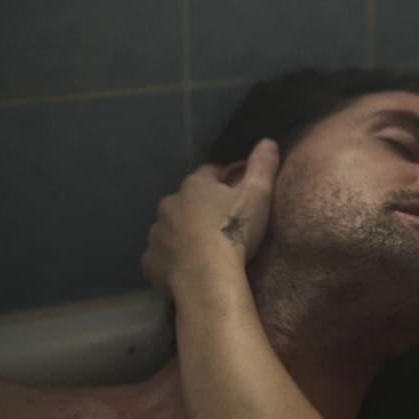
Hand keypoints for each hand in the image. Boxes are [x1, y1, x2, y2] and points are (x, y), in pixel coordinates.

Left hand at [141, 139, 279, 294]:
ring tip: (204, 250)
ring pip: (170, 229)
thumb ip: (263, 166)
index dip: (224, 179)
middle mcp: (169, 205)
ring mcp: (156, 234)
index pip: (209, 173)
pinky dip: (171, 260)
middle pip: (186, 201)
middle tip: (221, 225)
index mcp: (194, 186)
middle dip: (200, 208)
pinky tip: (186, 270)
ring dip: (183, 234)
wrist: (208, 278)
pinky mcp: (150, 262)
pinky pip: (160, 257)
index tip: (237, 190)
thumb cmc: (234, 231)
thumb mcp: (258, 194)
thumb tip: (268, 141)